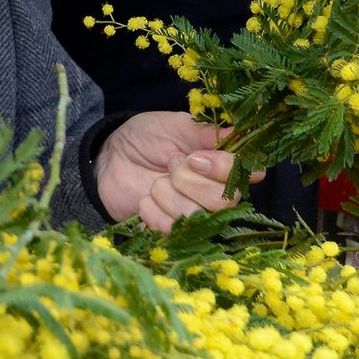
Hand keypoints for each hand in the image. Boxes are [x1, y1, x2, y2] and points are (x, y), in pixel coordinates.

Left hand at [94, 111, 256, 229]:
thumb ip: (205, 132)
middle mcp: (216, 193)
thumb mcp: (175, 126)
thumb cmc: (147, 138)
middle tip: (170, 164)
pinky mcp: (171, 232)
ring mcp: (195, 216)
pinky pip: (171, 231)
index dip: (223, 168)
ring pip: (196, 217)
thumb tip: (236, 132)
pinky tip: (145, 199)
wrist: (111, 158)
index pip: (248, 174)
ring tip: (156, 182)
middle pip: (224, 202)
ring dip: (167, 194)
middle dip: (189, 181)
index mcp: (223, 164)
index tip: (194, 157)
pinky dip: (152, 211)